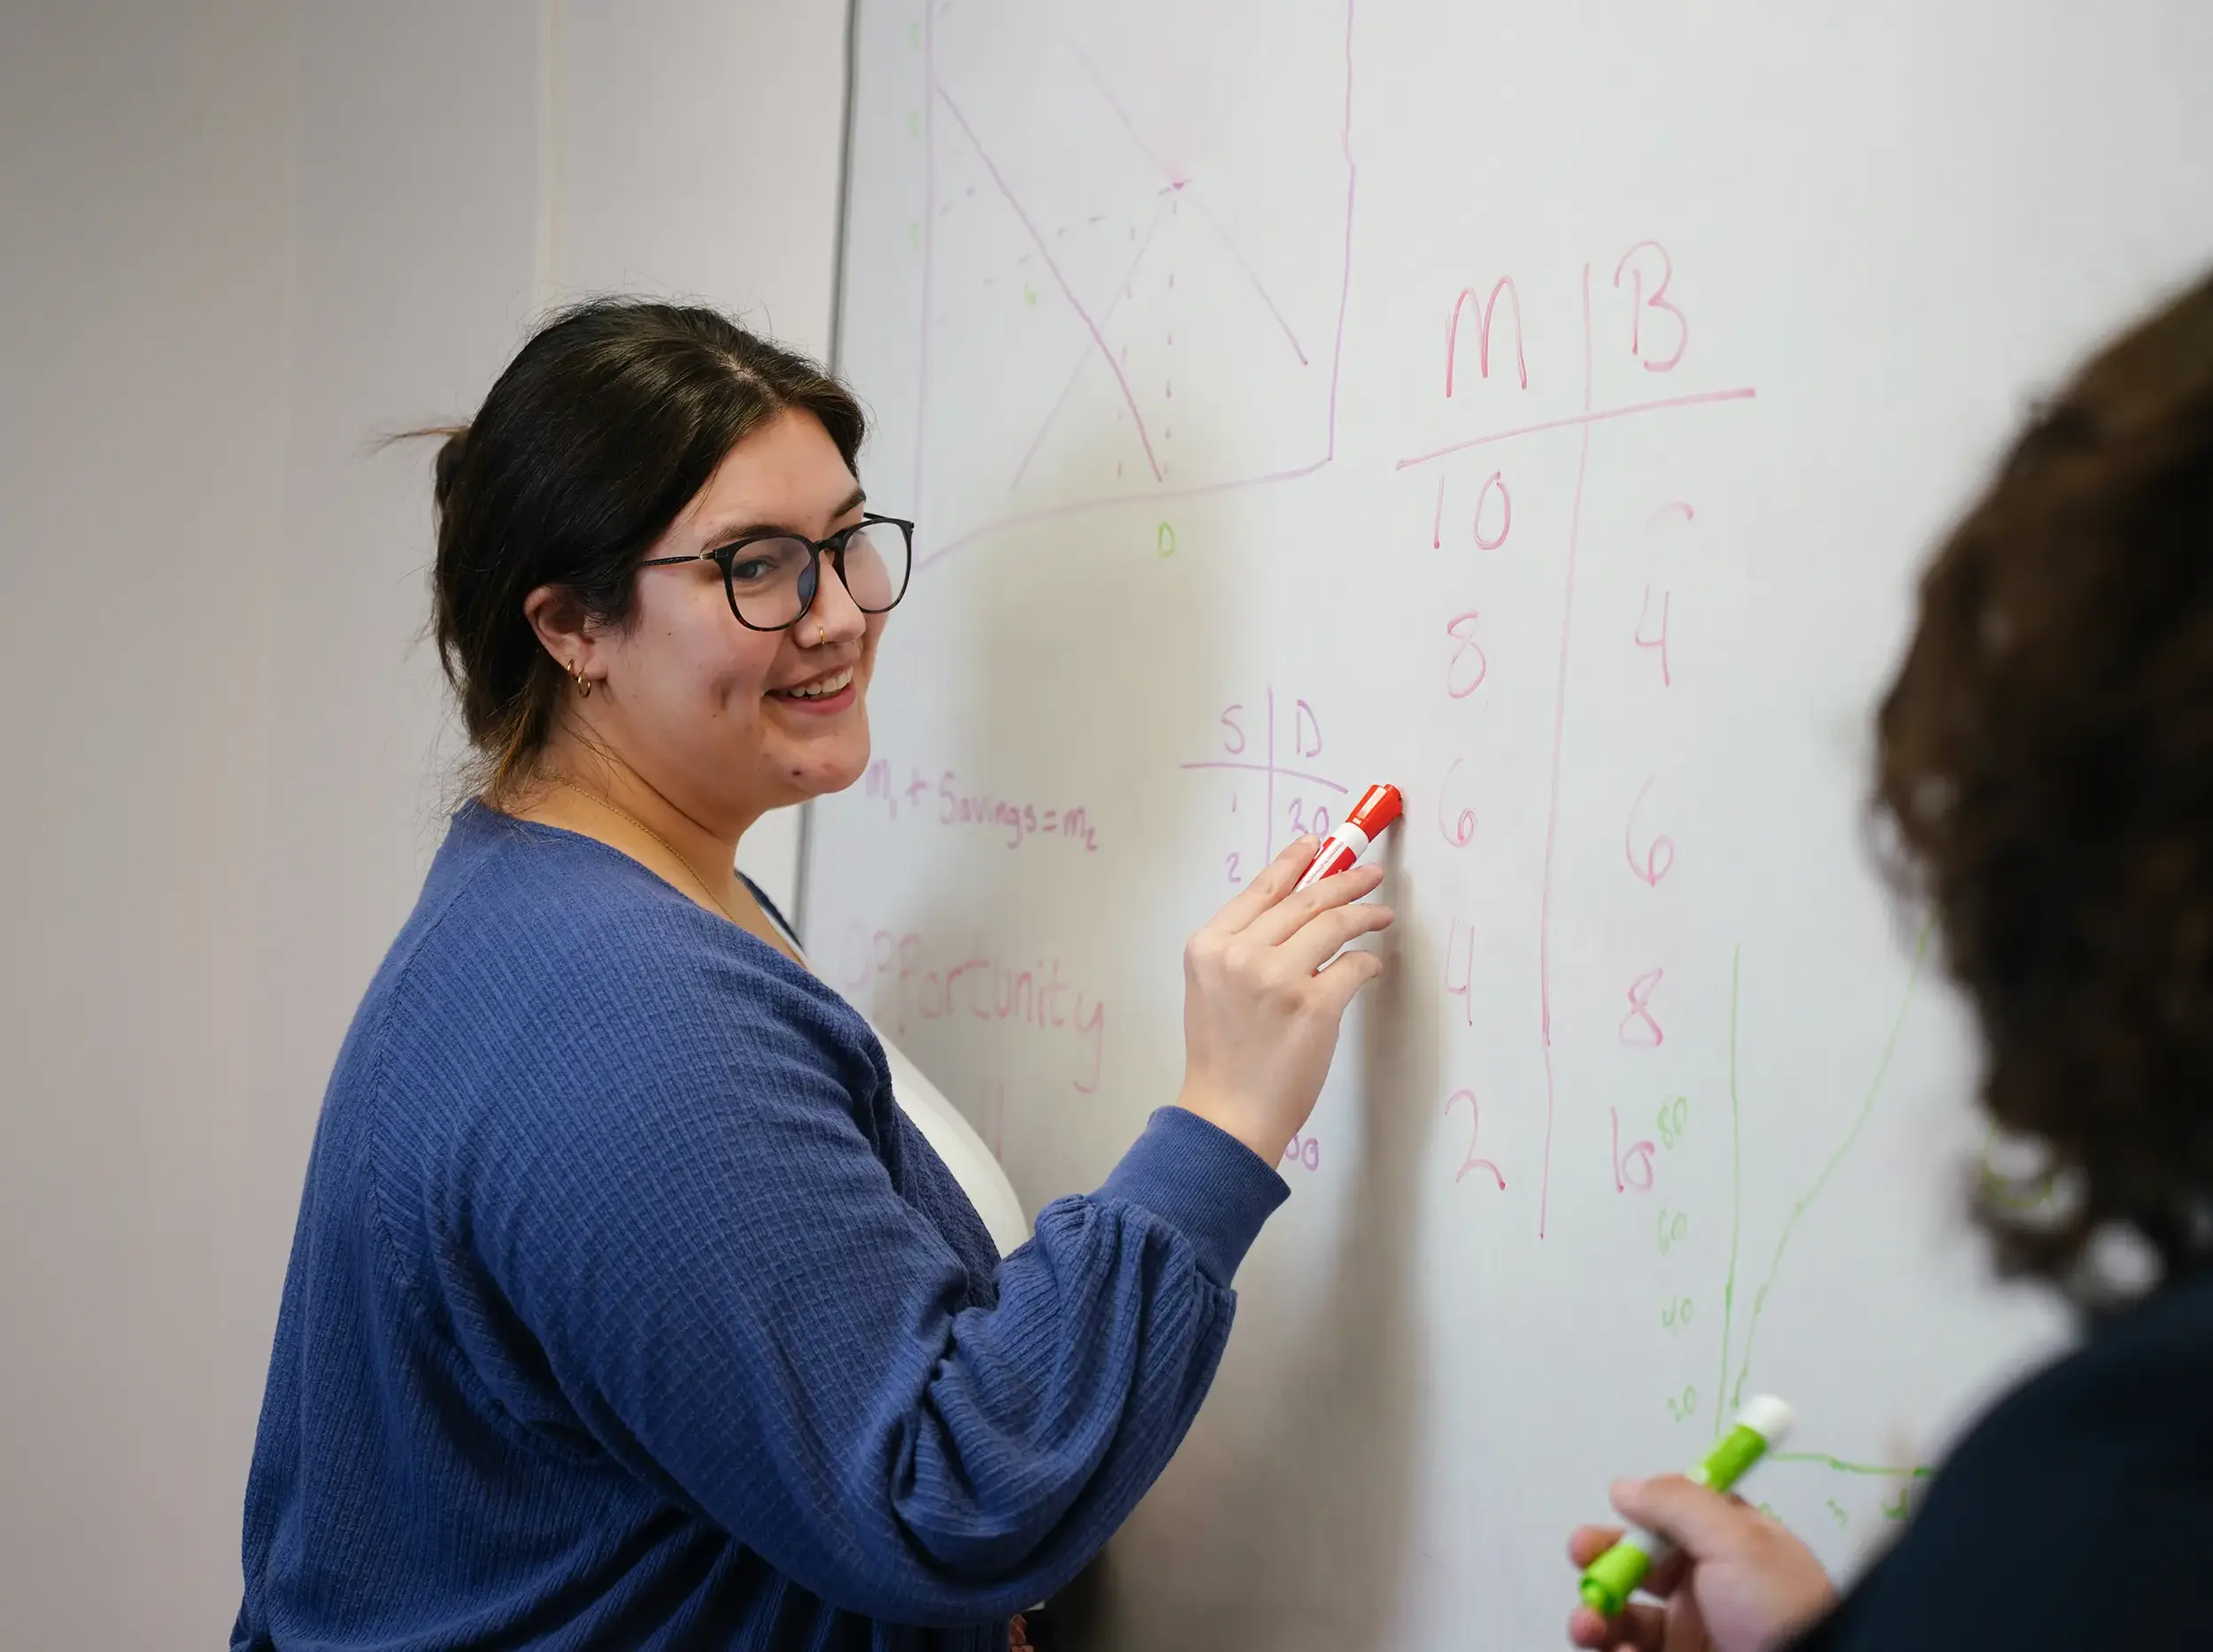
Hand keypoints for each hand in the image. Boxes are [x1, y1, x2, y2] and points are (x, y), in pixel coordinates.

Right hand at [1175, 836, 1394, 1164]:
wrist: (1229, 1114)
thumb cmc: (1223, 1057)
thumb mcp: (1212, 989)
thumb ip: (1241, 948)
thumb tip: (1293, 911)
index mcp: (1210, 946)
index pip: (1262, 889)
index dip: (1295, 861)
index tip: (1319, 844)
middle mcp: (1239, 954)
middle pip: (1304, 900)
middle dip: (1343, 879)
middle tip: (1368, 874)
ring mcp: (1277, 978)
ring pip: (1333, 923)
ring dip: (1364, 913)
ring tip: (1381, 913)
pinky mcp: (1314, 1005)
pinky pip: (1354, 965)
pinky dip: (1368, 962)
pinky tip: (1371, 965)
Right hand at [1568, 1477, 1835, 1651]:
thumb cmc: (1780, 1612)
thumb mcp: (1737, 1541)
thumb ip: (1678, 1505)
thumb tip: (1624, 1487)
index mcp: (1730, 1547)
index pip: (1675, 1517)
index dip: (1641, 1512)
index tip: (1615, 1509)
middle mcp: (1708, 1588)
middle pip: (1639, 1563)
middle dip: (1602, 1557)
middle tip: (1582, 1557)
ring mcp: (1691, 1632)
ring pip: (1625, 1613)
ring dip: (1596, 1610)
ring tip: (1589, 1622)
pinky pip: (1626, 1650)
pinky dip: (1609, 1647)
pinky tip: (1610, 1648)